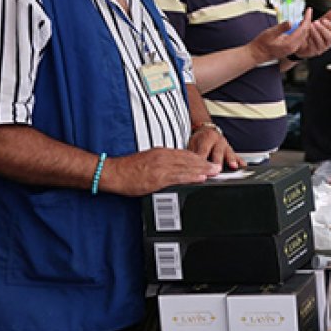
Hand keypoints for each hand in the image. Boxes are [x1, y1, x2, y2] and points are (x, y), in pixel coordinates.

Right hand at [101, 148, 221, 195]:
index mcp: (161, 152)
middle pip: (189, 159)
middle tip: (217, 167)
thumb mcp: (147, 159)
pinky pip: (179, 177)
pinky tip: (201, 177)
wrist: (112, 172)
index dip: (198, 158)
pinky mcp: (158, 178)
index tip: (207, 161)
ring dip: (203, 169)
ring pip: (187, 167)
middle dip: (205, 163)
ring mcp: (161, 167)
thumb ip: (161, 161)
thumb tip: (172, 166)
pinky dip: (192, 176)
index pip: (184, 154)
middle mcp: (163, 157)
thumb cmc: (127, 168)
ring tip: (214, 172)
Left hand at [188, 124, 242, 170]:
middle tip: (217, 169)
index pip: (204, 150)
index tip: (200, 167)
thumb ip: (192, 153)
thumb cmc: (200, 139)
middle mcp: (218, 141)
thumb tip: (189, 164)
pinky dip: (240, 161)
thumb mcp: (193, 143)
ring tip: (233, 166)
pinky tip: (242, 165)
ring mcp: (226, 145)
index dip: (202, 159)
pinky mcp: (231, 150)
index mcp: (207, 138)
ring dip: (231, 160)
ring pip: (229, 153)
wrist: (207, 129)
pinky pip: (237, 155)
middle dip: (217, 161)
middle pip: (217, 152)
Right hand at [247, 14, 309, 62]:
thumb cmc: (262, 43)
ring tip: (306, 16)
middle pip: (305, 32)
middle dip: (308, 21)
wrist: (258, 54)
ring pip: (304, 36)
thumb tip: (291, 22)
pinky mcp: (291, 48)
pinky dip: (302, 30)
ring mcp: (293, 49)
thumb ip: (281, 28)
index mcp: (289, 44)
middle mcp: (293, 47)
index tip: (309, 10)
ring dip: (306, 26)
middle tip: (309, 11)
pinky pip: (300, 38)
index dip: (307, 19)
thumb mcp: (270, 33)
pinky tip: (301, 24)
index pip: (302, 30)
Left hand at [292, 7, 330, 58]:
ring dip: (315, 33)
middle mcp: (327, 44)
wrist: (300, 43)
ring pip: (321, 42)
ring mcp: (321, 49)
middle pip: (329, 37)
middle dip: (322, 29)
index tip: (323, 20)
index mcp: (330, 36)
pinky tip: (306, 35)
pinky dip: (310, 40)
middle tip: (315, 22)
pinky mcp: (313, 52)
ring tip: (309, 27)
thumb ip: (328, 17)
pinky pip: (313, 47)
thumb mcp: (319, 23)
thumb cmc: (312, 32)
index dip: (329, 25)